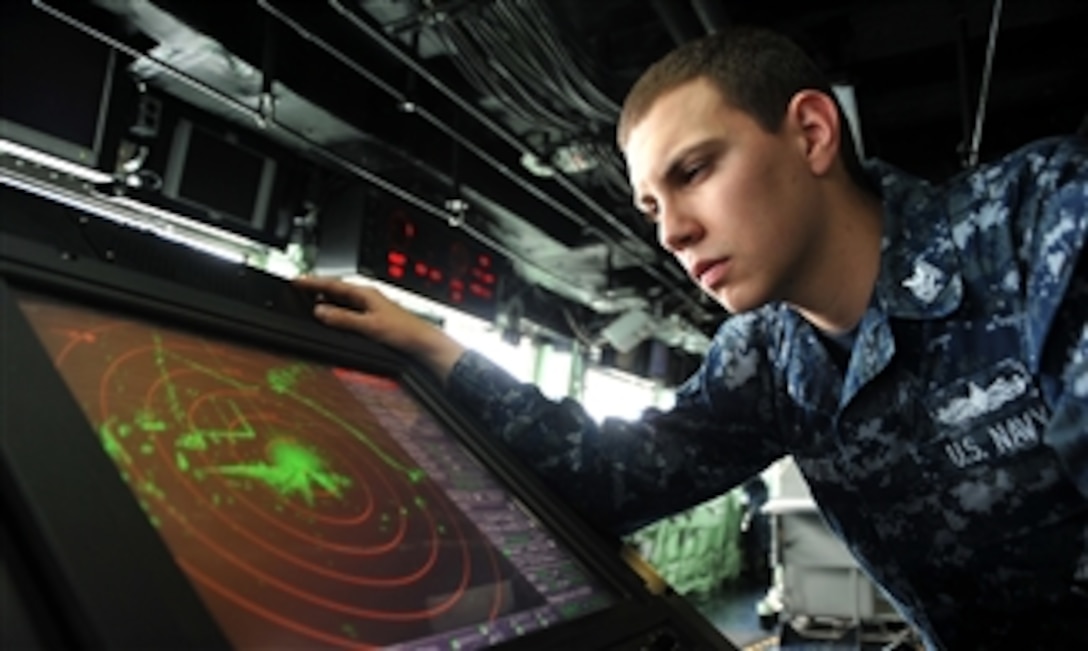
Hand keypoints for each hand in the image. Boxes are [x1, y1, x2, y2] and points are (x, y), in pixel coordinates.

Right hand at [293, 276, 465, 381]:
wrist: (424, 344)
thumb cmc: (403, 332)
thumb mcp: (369, 326)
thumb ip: (343, 319)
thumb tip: (320, 311)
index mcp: (366, 293)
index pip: (334, 284)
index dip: (313, 282)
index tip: (296, 281)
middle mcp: (369, 296)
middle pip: (338, 288)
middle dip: (318, 287)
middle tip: (299, 286)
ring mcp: (372, 306)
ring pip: (344, 298)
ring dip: (327, 297)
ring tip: (310, 297)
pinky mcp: (375, 316)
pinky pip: (350, 307)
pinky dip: (337, 308)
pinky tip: (334, 314)